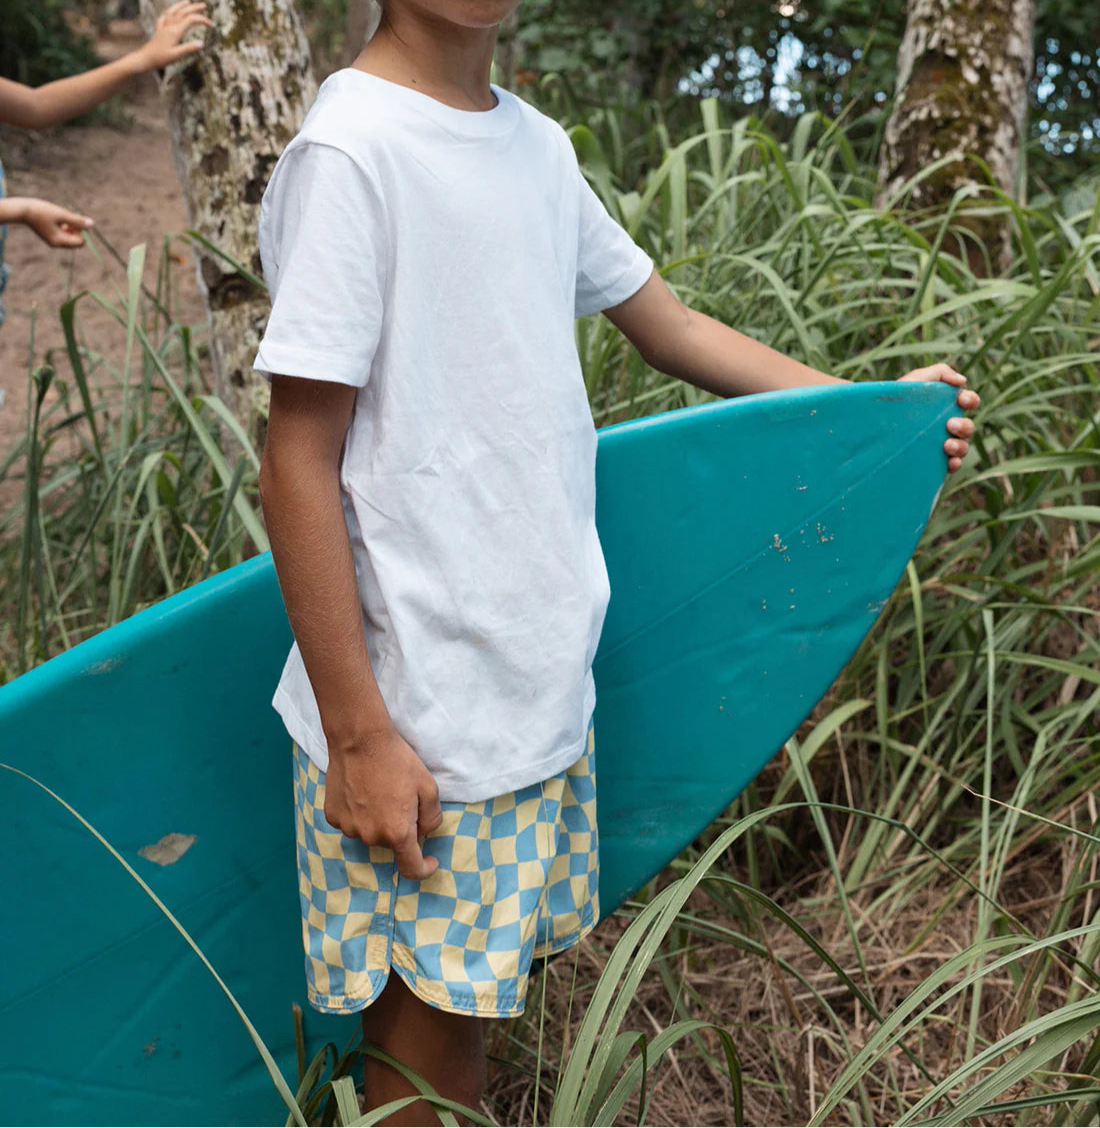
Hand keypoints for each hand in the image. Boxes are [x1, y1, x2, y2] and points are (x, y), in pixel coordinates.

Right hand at [15, 198, 94, 247]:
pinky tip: (57, 218)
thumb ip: (77, 220)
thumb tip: (92, 224)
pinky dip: (64, 227)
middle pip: (77, 241)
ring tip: (62, 217)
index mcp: (60, 241)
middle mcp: (57, 244)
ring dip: (71, 228)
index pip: (81, 242)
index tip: (75, 220)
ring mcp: (52, 241)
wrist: (21, 210)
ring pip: (70, 238)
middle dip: (77, 230)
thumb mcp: (61, 214)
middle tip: (69, 217)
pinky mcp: (49, 236)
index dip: (82, 231)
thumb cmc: (41, 210)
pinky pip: (63, 235)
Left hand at [136, 2, 212, 70]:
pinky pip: (163, 18)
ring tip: (188, 1)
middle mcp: (169, 26)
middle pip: (183, 12)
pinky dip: (168, 13)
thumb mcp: (177, 56)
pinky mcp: (159, 31)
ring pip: (173, 12)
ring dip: (181, 5)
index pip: (190, 20)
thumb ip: (189, 48)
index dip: (202, 20)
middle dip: (194, 8)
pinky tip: (169, 13)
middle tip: (204, 6)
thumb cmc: (161, 58)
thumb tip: (202, 43)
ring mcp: (163, 27)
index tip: (211, 24)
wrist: (145, 59)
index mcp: (175, 31)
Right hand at [323, 727, 443, 879]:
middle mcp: (370, 836)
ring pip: (370, 832)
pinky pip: (352, 822)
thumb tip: (423, 832)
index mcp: (397, 833)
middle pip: (391, 843)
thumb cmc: (397, 761)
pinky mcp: (333, 816)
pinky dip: (359, 813)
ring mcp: (349, 828)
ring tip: (379, 790)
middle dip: (400, 827)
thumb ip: (432, 818)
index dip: (424, 868)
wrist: (360, 739)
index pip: (411, 867)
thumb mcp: (429, 787)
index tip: (430, 861)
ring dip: (378, 820)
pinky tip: (361, 790)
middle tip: (401, 797)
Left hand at [899, 363, 979, 473]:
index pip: (968, 402)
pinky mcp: (932, 462)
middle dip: (964, 426)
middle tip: (949, 424)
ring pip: (962, 448)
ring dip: (960, 446)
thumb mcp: (916, 379)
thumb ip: (940, 372)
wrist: (870, 420)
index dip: (971, 400)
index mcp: (947, 406)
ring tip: (947, 445)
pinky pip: (951, 466)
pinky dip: (955, 464)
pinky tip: (949, 461)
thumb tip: (962, 380)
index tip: (963, 400)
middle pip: (968, 428)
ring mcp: (941, 446)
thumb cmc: (896, 398)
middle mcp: (947, 427)